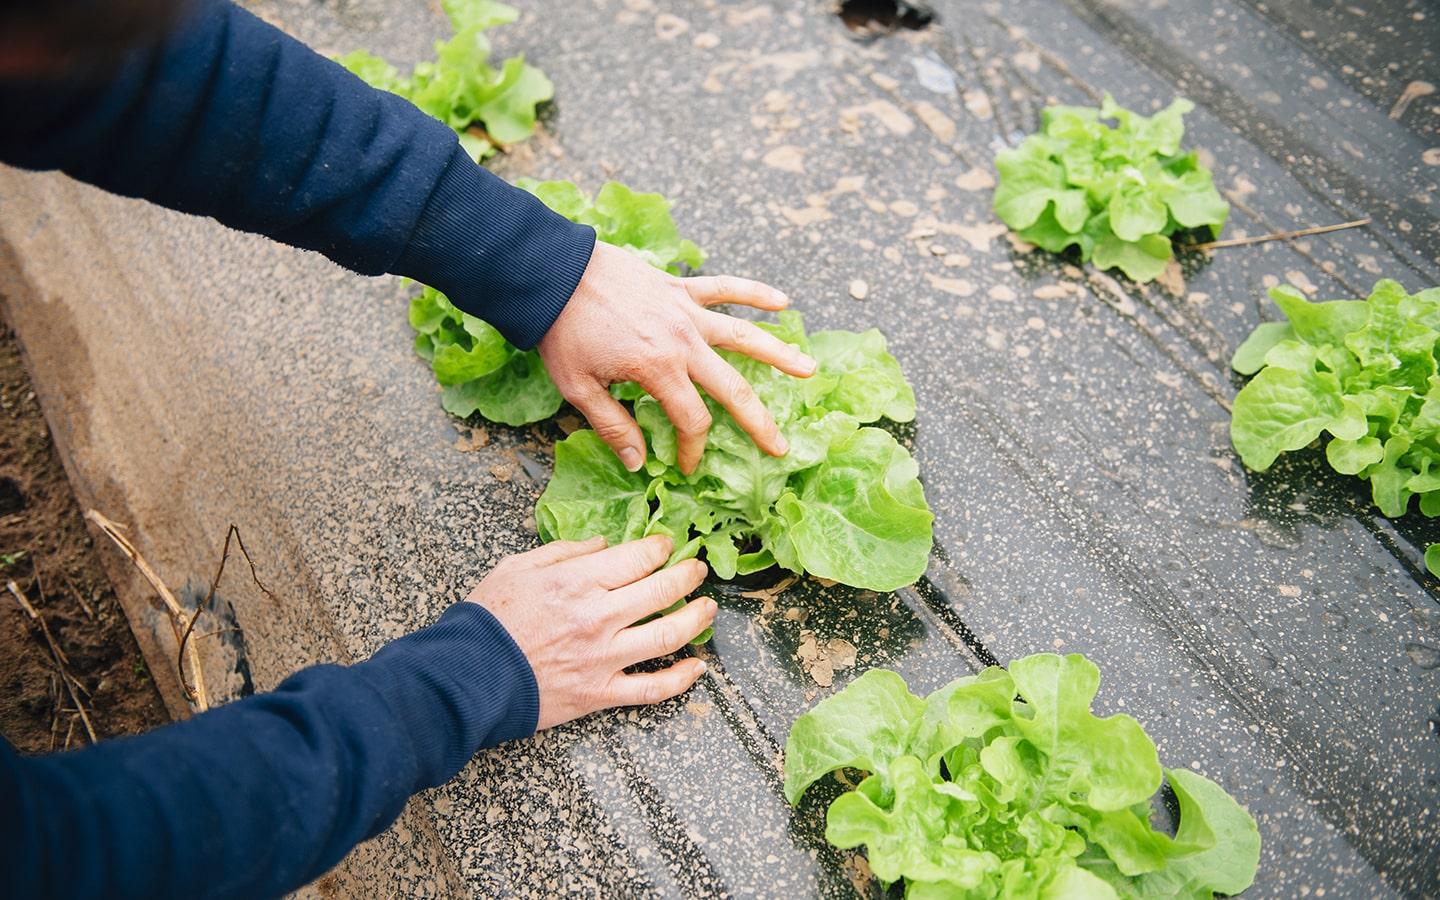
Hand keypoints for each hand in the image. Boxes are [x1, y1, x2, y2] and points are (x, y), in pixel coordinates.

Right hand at [467, 534, 713, 729]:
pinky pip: (651, 689)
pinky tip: (697, 667)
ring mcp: (603, 657)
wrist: (466, 678)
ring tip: (708, 609)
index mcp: (577, 581)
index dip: (661, 547)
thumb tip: (603, 543)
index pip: (638, 557)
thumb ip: (564, 552)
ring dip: (697, 619)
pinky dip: (681, 680)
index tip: (669, 544)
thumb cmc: (486, 620)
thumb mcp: (517, 567)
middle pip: (663, 590)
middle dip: (688, 575)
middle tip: (698, 570)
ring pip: (668, 636)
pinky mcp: (600, 693)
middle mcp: (598, 616)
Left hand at [538, 241, 817, 474]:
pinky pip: (725, 287)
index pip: (691, 421)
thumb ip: (613, 426)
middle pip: (733, 388)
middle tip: (781, 447)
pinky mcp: (679, 286)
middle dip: (758, 422)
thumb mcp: (579, 388)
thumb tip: (640, 463)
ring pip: (744, 335)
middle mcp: (683, 341)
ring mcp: (685, 311)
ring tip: (809, 369)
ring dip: (779, 353)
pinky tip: (783, 301)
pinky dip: (754, 292)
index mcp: (658, 370)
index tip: (688, 466)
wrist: (552, 272)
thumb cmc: (561, 333)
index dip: (694, 449)